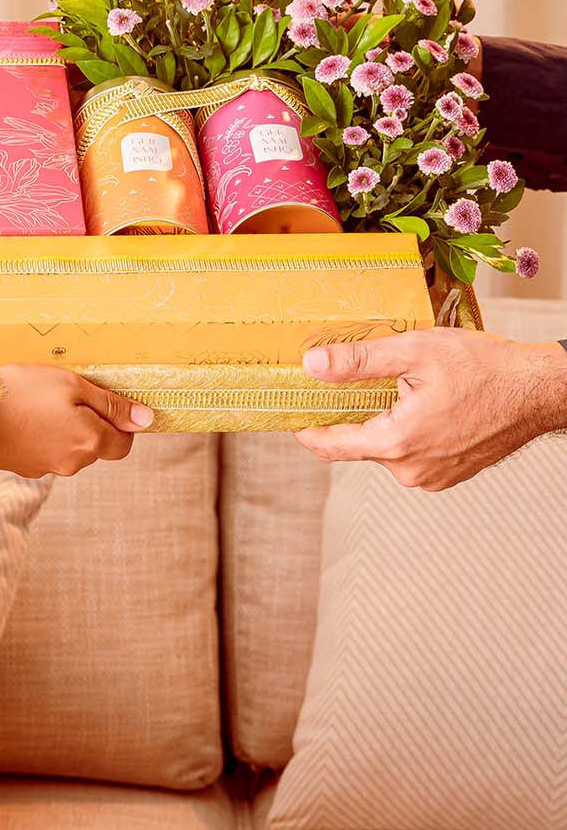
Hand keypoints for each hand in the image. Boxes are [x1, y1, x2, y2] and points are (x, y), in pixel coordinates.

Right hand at [0, 365, 153, 477]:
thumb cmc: (21, 392)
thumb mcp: (72, 385)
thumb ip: (111, 405)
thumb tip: (146, 419)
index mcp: (89, 442)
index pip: (124, 444)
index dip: (120, 422)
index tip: (101, 401)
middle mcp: (72, 463)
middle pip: (96, 446)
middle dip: (90, 423)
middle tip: (65, 394)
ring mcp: (47, 468)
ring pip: (70, 448)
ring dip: (64, 428)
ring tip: (39, 402)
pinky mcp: (25, 468)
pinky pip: (46, 451)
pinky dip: (42, 435)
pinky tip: (24, 415)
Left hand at [294, 328, 566, 489]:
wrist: (537, 390)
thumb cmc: (486, 369)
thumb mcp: (414, 351)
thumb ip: (358, 361)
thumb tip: (313, 365)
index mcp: (398, 443)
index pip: (333, 445)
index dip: (308, 431)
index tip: (291, 420)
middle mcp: (411, 470)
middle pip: (361, 443)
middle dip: (357, 415)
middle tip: (360, 383)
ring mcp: (431, 478)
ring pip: (388, 448)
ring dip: (388, 422)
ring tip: (408, 390)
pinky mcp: (447, 476)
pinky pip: (412, 454)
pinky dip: (410, 432)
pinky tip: (427, 406)